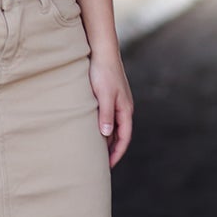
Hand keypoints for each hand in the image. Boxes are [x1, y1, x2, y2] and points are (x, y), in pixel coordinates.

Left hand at [87, 53, 133, 168]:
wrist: (102, 51)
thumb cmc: (103, 72)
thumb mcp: (103, 95)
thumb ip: (105, 115)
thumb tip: (106, 135)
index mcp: (125, 110)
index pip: (124, 138)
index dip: (117, 153)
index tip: (107, 166)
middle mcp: (123, 108)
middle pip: (120, 135)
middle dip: (112, 150)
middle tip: (101, 164)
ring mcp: (117, 102)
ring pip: (113, 126)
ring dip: (106, 139)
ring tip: (95, 152)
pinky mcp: (110, 96)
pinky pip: (108, 117)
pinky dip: (102, 127)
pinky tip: (92, 131)